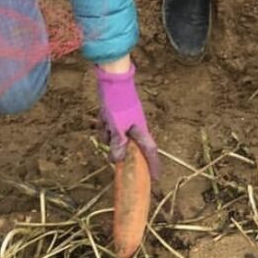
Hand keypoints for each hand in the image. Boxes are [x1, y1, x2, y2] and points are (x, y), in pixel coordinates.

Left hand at [94, 63, 160, 177]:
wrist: (113, 79)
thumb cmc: (118, 102)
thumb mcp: (117, 126)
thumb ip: (118, 144)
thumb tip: (118, 161)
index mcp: (140, 130)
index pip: (150, 151)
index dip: (153, 165)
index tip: (154, 178)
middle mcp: (136, 127)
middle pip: (127, 146)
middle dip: (116, 146)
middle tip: (110, 138)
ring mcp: (127, 121)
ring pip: (116, 138)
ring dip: (108, 134)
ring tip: (105, 120)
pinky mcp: (118, 116)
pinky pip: (111, 129)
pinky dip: (105, 125)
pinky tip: (103, 116)